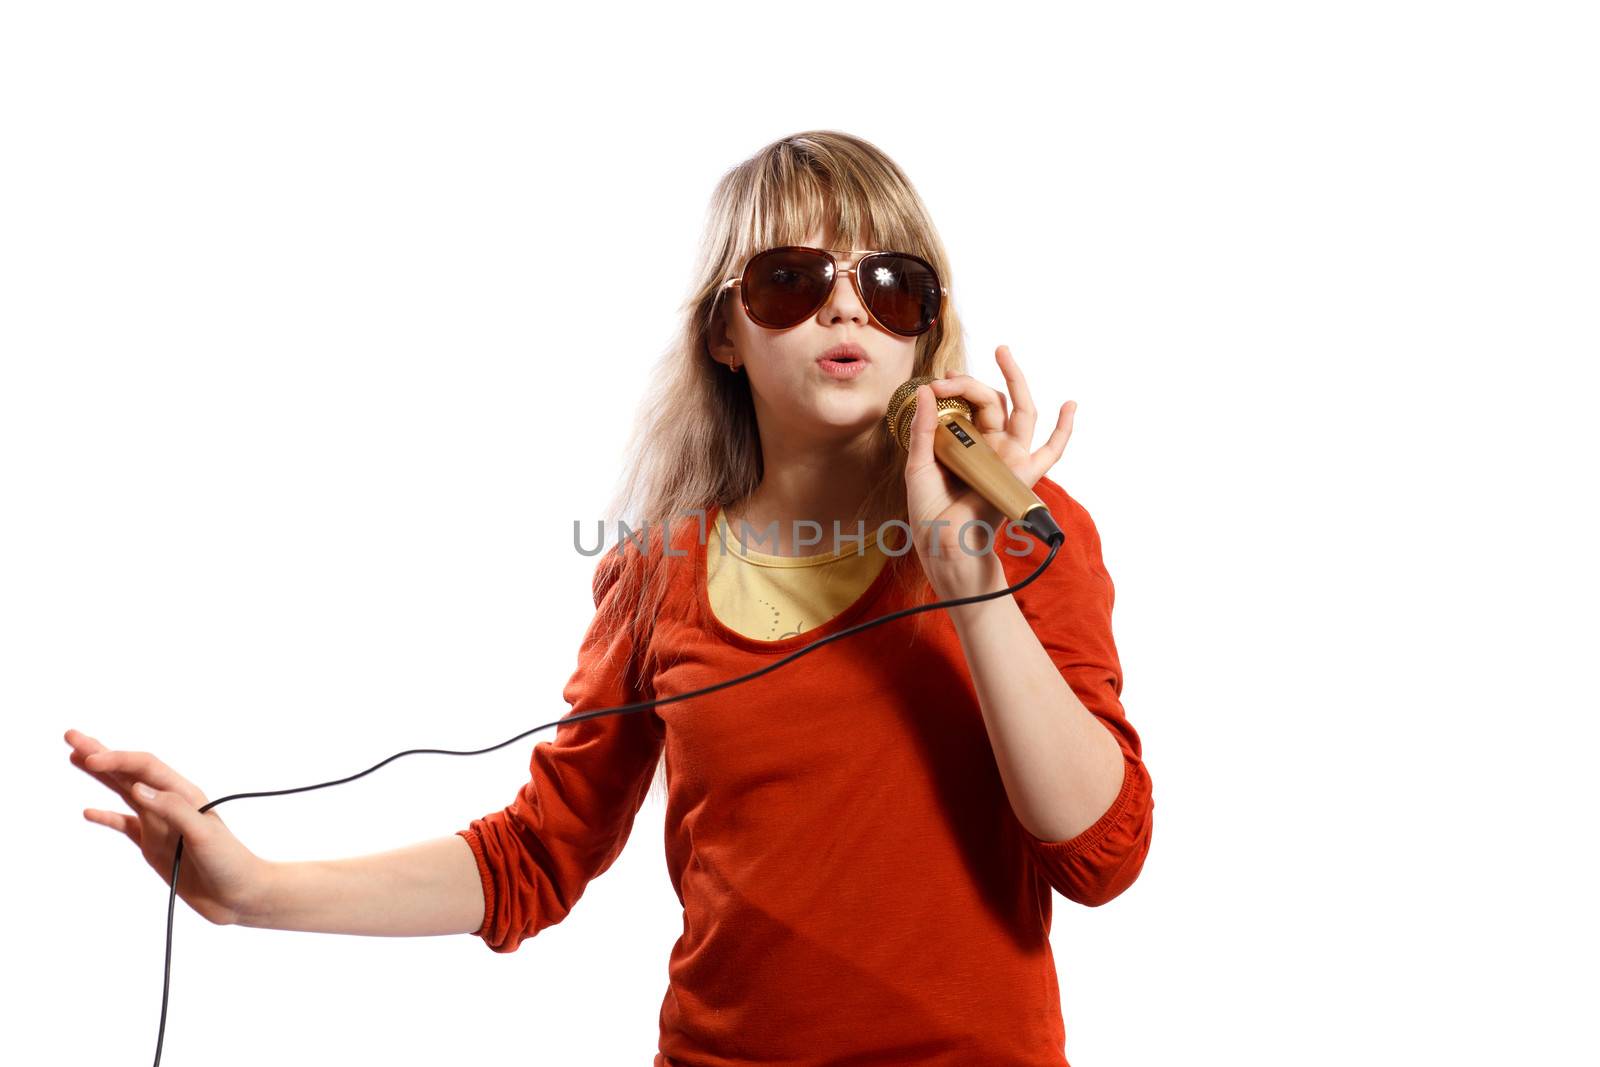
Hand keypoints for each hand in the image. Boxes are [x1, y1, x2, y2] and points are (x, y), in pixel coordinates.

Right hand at [64, 728, 272, 926]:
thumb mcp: (204, 834)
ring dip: (100, 776)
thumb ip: (172, 810)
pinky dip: (107, 817)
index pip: (145, 767)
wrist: (239, 895)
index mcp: (184, 795)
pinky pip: (125, 826)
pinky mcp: (153, 846)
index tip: (89, 759)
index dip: (117, 759)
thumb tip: (137, 788)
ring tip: (76, 759)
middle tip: (71, 736)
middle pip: (129, 772)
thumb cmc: (230, 862)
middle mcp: (169, 804)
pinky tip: (88, 811)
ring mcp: (159, 824)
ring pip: (123, 793)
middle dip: (101, 754)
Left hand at [903, 345, 1075, 599]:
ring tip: (1003, 352)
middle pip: (990, 402)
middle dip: (971, 381)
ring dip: (1015, 379)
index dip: (953, 389)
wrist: (943, 543)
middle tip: (949, 372)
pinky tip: (1070, 405)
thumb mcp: (918, 464)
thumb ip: (922, 428)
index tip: (935, 383)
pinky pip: (1051, 450)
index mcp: (964, 445)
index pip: (966, 407)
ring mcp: (1008, 458)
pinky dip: (1064, 429)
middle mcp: (989, 448)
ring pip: (1020, 411)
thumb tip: (926, 390)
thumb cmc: (929, 512)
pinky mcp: (1022, 472)